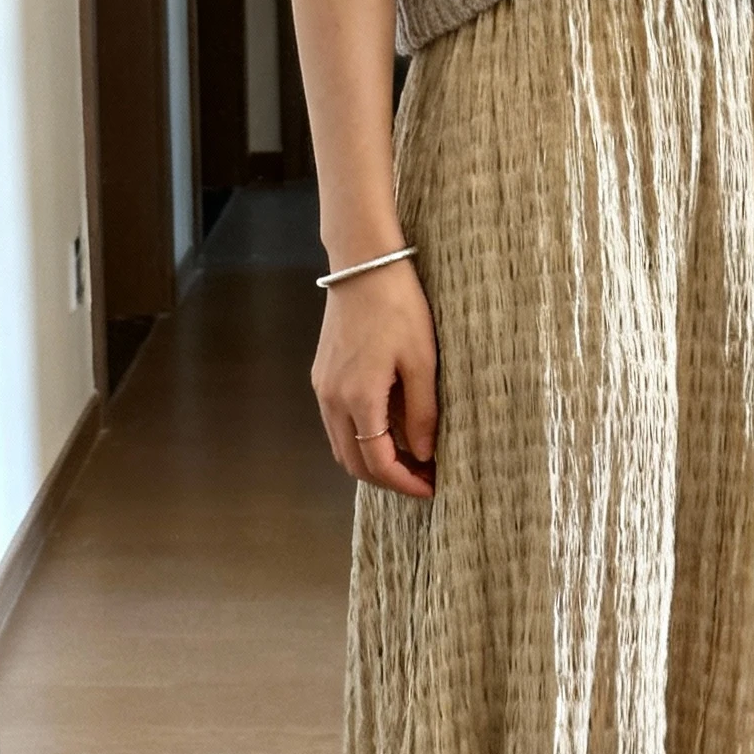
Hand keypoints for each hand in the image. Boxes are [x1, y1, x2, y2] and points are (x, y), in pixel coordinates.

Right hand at [311, 260, 438, 499]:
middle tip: (423, 479)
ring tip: (410, 459)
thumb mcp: (422, 362)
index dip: (405, 483)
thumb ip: (422, 413)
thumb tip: (424, 454)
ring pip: (342, 446)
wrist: (364, 265)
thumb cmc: (399, 307)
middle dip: (388, 479)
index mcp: (359, 398)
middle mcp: (332, 399)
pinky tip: (390, 431)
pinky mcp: (322, 376)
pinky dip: (361, 438)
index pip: (378, 462)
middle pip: (354, 463)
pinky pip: (337, 424)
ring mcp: (322, 388)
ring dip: (372, 460)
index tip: (431, 488)